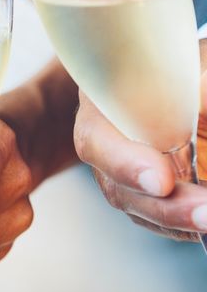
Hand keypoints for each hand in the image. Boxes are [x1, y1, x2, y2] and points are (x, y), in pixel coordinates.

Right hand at [73, 40, 206, 241]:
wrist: (191, 85)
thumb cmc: (187, 67)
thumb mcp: (197, 65)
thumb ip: (202, 84)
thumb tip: (206, 96)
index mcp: (102, 101)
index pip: (97, 137)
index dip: (125, 163)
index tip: (161, 181)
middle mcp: (107, 141)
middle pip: (118, 187)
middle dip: (164, 207)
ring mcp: (123, 172)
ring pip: (140, 209)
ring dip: (180, 221)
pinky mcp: (146, 193)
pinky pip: (161, 220)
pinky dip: (187, 226)